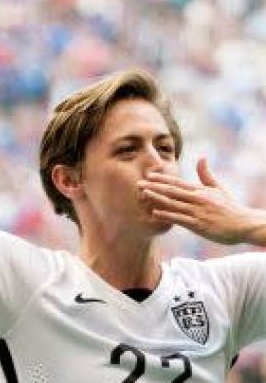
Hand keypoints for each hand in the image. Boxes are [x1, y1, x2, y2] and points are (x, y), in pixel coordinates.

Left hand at [138, 159, 265, 244]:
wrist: (244, 225)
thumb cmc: (230, 207)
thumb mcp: (218, 189)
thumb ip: (206, 174)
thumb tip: (201, 157)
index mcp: (200, 191)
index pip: (178, 182)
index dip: (162, 178)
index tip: (148, 175)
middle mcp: (197, 199)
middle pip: (172, 191)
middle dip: (154, 187)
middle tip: (137, 183)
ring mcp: (197, 212)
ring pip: (173, 203)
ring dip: (157, 198)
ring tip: (143, 195)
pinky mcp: (199, 225)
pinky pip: (180, 219)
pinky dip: (167, 215)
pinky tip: (154, 213)